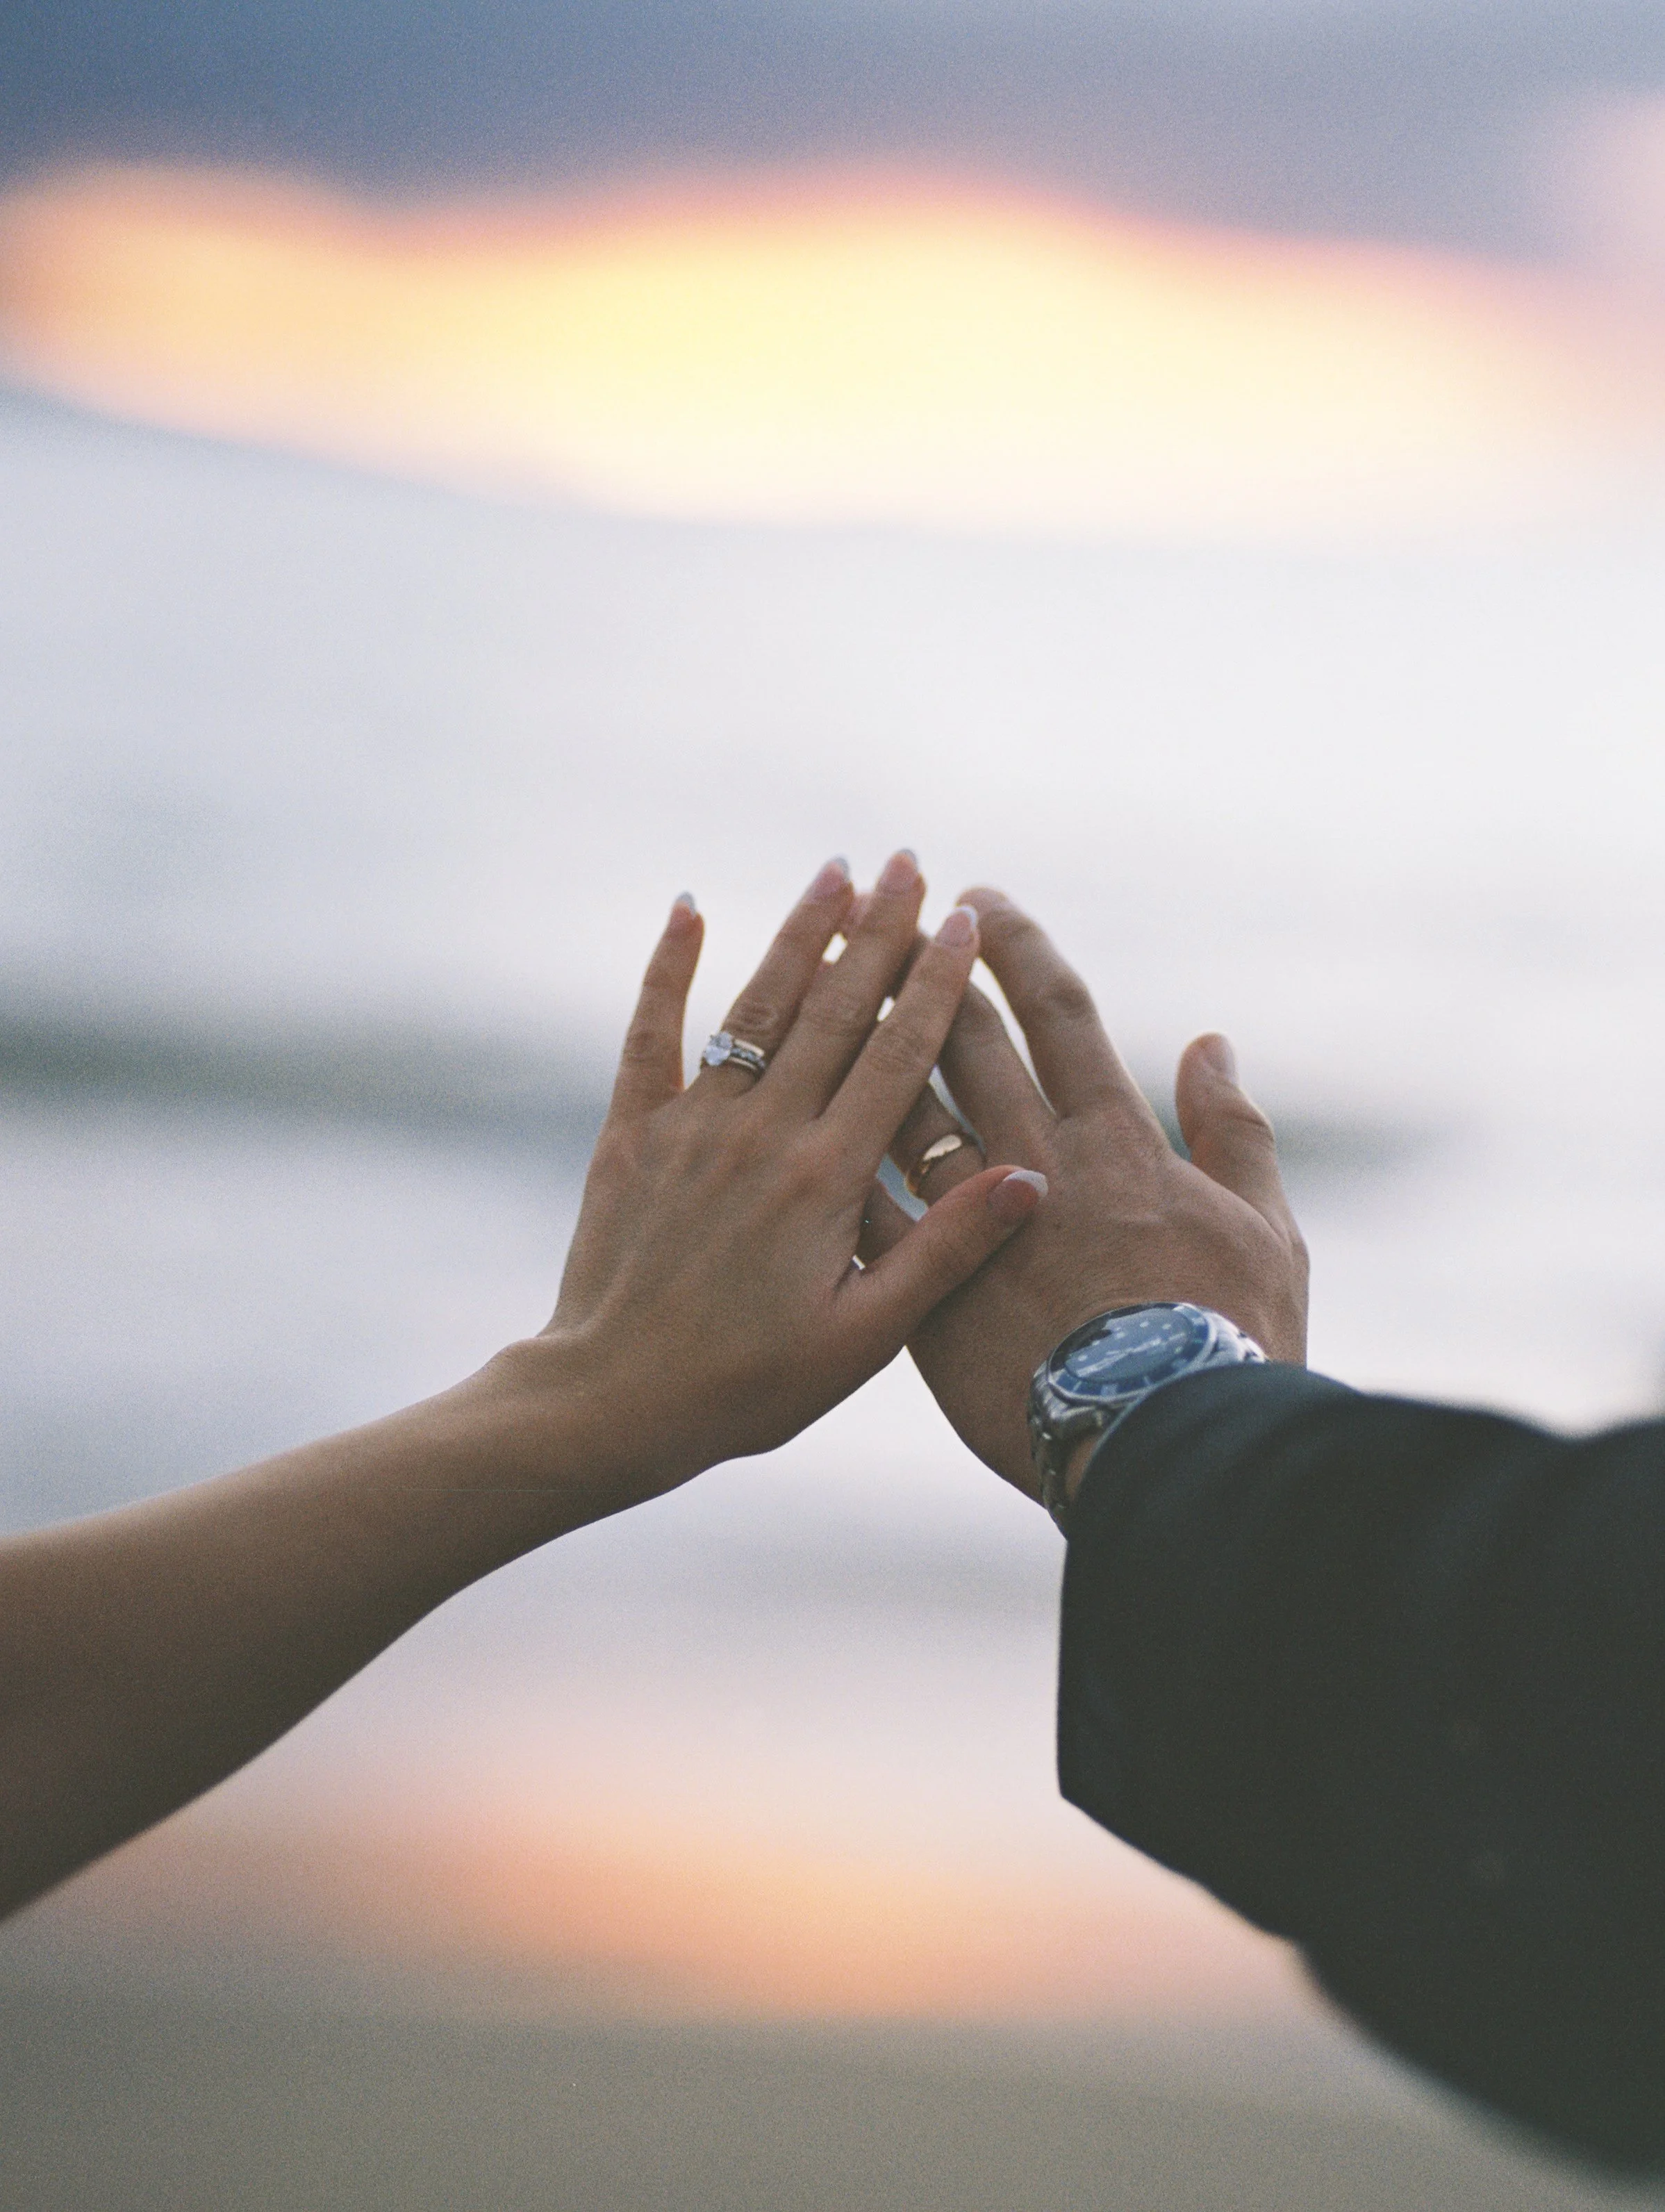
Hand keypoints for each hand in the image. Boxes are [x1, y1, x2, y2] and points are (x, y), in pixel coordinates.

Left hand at [487, 856, 1046, 1519]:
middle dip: (877, 931)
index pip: (896, 1059)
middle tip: (909, 861)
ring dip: (797, 935)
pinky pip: (650, 1035)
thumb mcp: (863, 1340)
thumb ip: (944, 1252)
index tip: (964, 921)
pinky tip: (689, 909)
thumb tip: (1027, 1177)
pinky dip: (666, 970)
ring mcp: (691, 1128)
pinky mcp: (631, 1136)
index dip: (934, 984)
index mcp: (826, 1182)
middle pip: (833, 1013)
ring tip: (833, 871)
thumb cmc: (745, 1388)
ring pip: (756, 1009)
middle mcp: (762, 1136)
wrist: (609, 1404)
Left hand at [859, 889, 1306, 1500]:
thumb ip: (1236, 1134)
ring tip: (832, 960)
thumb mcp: (1265, 1238)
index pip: (1052, 1014)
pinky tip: (796, 1110)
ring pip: (893, 1099)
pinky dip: (833, 1156)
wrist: (1148, 1457)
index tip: (980, 902)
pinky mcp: (904, 1285)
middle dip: (922, 964)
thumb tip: (1208, 1042)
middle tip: (889, 905)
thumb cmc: (1222, 1354)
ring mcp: (962, 1227)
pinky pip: (855, 1200)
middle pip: (958, 1039)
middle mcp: (1023, 1163)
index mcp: (1109, 1146)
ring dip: (862, 1024)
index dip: (1015, 950)